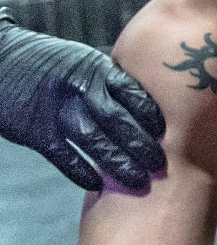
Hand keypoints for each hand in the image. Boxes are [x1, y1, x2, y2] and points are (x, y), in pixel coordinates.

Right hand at [0, 9, 165, 190]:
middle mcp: (79, 89)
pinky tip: (97, 185)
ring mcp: (56, 110)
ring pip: (94, 140)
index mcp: (97, 70)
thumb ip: (111, 82)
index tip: (171, 134)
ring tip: (138, 181)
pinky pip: (62, 155)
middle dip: (142, 145)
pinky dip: (80, 171)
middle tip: (162, 165)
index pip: (133, 94)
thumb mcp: (84, 61)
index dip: (153, 117)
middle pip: (119, 120)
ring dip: (119, 163)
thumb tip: (149, 107)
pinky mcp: (35, 131)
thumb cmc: (51, 64)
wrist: (1, 60)